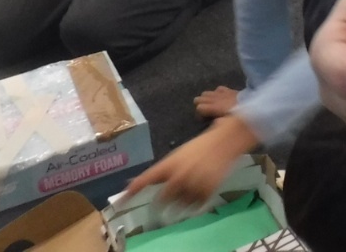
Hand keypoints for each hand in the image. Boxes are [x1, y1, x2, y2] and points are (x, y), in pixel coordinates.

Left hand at [120, 115, 257, 208]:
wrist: (226, 140)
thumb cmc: (200, 146)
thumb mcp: (176, 156)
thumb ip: (158, 172)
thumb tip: (134, 185)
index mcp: (168, 164)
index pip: (144, 180)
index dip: (130, 192)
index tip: (119, 203)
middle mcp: (178, 176)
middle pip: (163, 200)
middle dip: (165, 200)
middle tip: (175, 192)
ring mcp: (192, 185)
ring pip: (180, 204)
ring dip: (182, 200)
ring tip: (193, 184)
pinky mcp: (207, 191)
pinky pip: (195, 205)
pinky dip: (196, 200)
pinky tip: (202, 187)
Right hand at [195, 85, 238, 118]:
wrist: (253, 103)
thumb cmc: (240, 115)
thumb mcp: (229, 121)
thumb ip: (220, 122)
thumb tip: (214, 121)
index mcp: (215, 108)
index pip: (200, 108)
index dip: (199, 114)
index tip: (203, 118)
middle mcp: (216, 99)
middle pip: (200, 99)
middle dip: (200, 104)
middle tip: (204, 111)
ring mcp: (222, 93)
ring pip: (207, 93)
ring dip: (206, 98)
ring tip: (208, 103)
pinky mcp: (229, 90)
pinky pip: (218, 89)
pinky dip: (216, 92)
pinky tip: (219, 96)